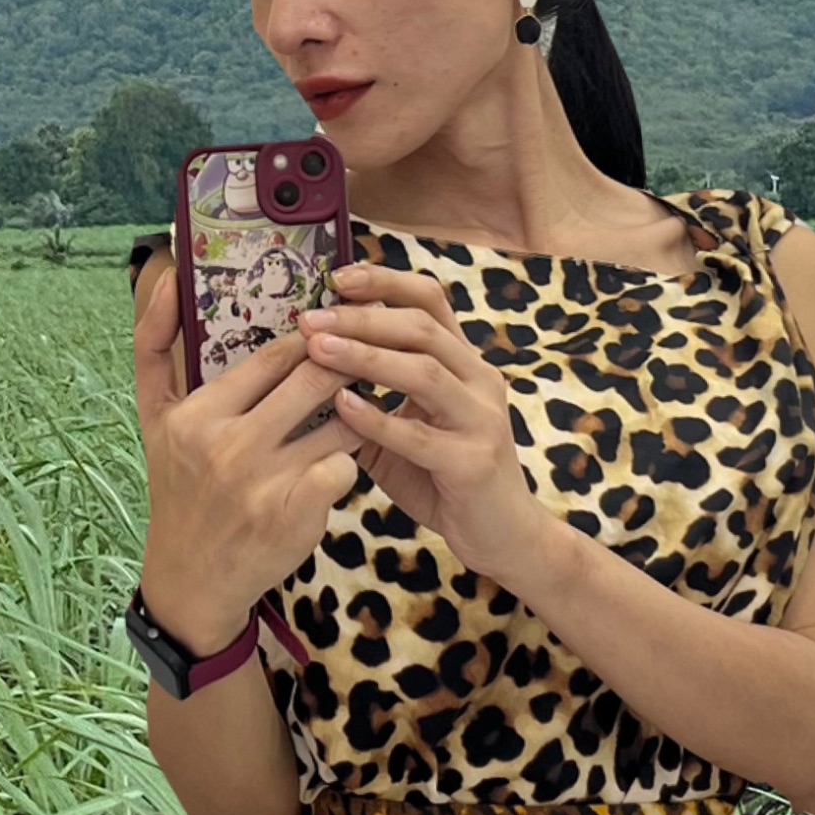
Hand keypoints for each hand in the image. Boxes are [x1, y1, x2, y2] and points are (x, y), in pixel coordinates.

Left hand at [298, 262, 541, 583]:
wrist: (503, 535)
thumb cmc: (447, 479)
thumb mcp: (407, 430)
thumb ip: (373, 400)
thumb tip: (311, 368)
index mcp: (464, 364)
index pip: (430, 300)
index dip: (385, 281)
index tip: (337, 278)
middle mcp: (479, 381)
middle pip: (421, 327)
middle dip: (361, 317)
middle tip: (311, 319)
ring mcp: (481, 420)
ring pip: (423, 371)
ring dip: (365, 356)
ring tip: (318, 349)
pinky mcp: (473, 462)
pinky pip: (418, 435)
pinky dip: (377, 418)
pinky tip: (342, 407)